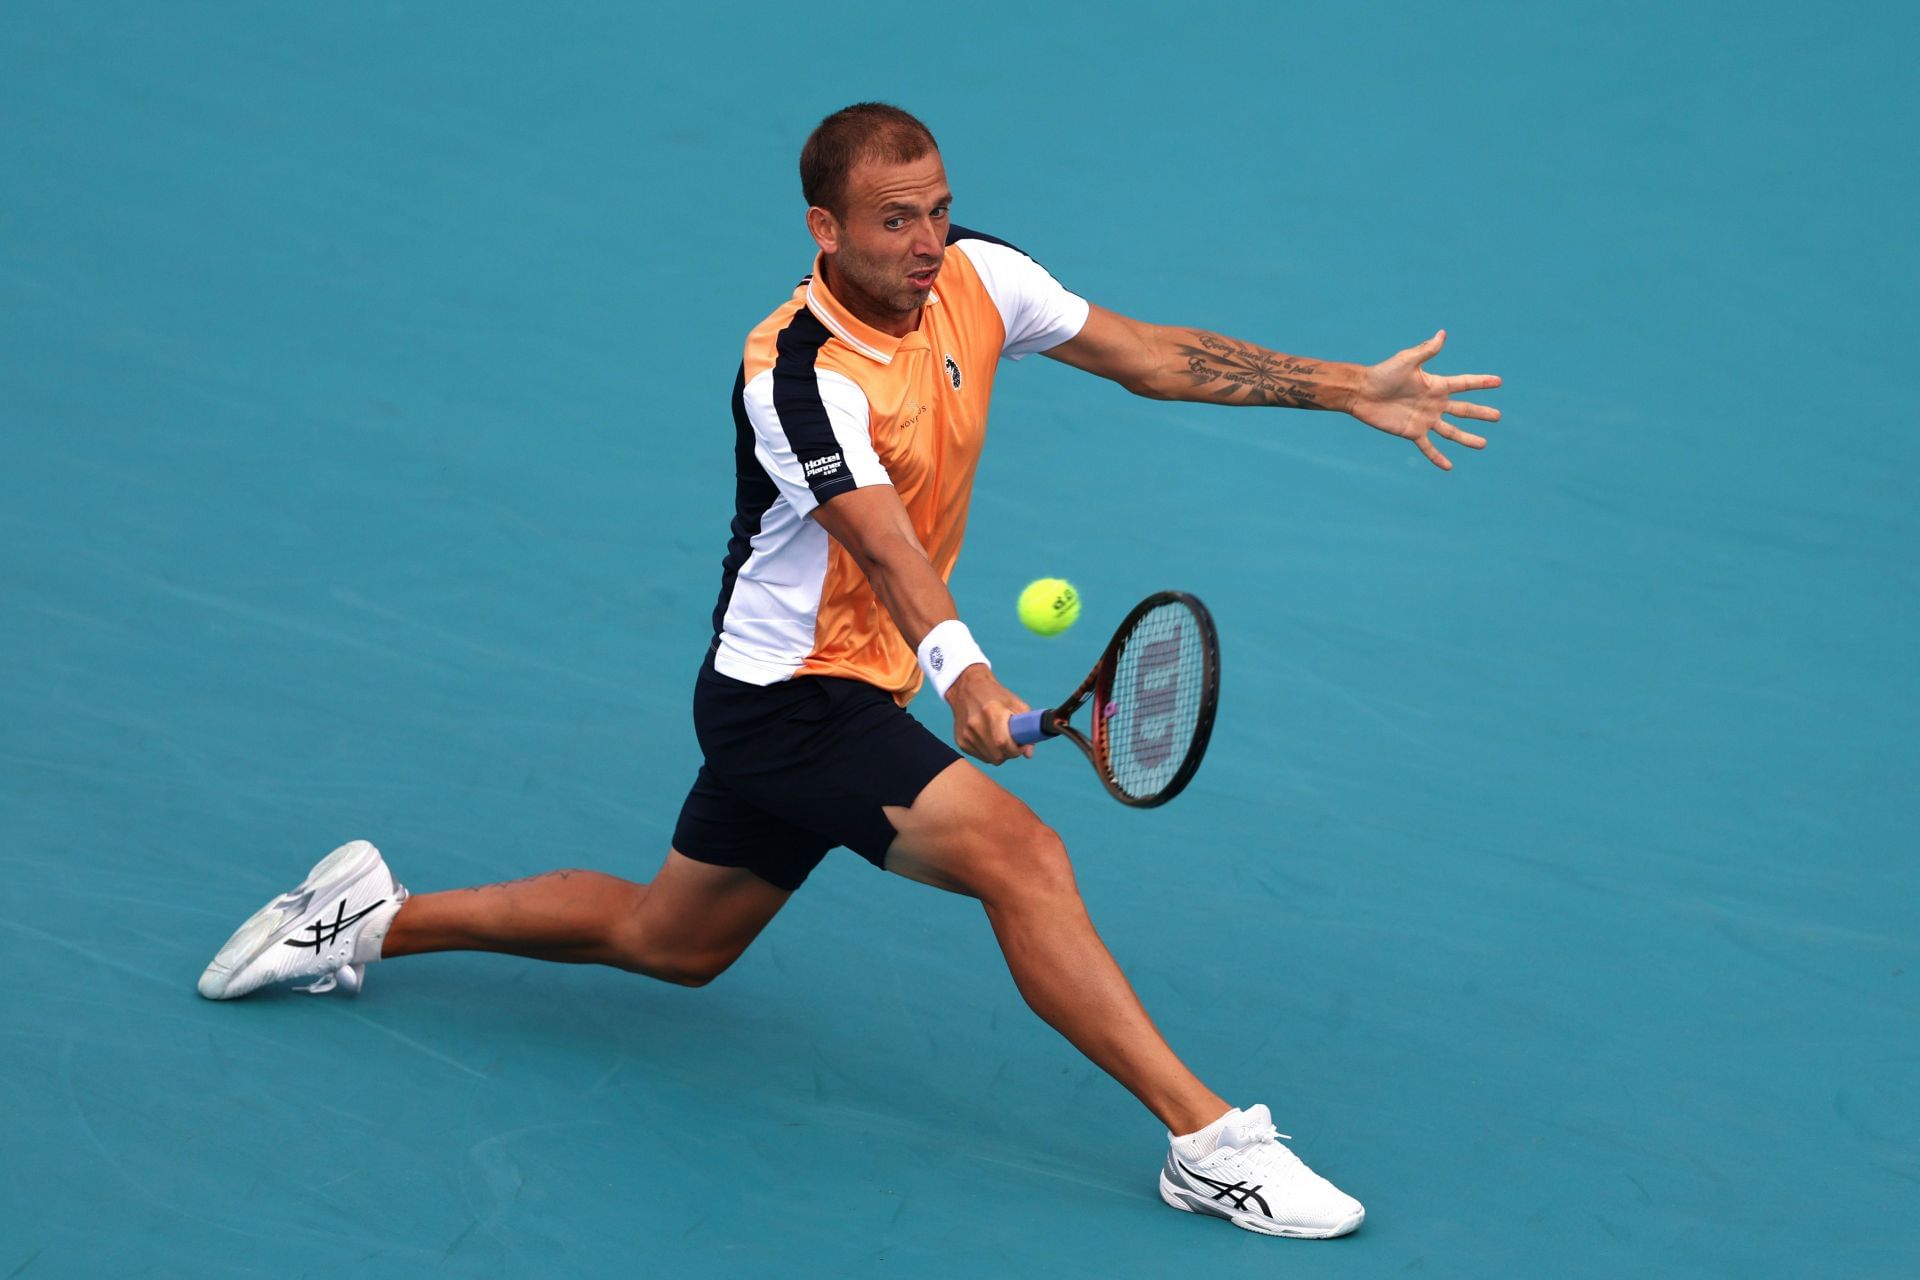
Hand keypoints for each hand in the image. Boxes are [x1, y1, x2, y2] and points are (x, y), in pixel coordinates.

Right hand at [944, 665, 1033, 764]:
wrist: (967, 689)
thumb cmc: (996, 696)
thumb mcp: (1016, 704)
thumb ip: (1027, 727)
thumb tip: (1028, 754)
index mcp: (991, 712)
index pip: (1003, 742)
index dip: (1016, 750)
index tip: (1022, 746)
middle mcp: (975, 724)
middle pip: (998, 755)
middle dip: (1010, 753)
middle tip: (1013, 743)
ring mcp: (966, 734)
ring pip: (990, 759)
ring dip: (1000, 754)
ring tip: (1001, 738)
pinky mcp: (961, 741)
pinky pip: (981, 757)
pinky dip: (989, 752)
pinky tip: (989, 738)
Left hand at [1350, 330, 1502, 470]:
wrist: (1362, 392)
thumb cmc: (1383, 373)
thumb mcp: (1407, 360)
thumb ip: (1427, 351)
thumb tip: (1443, 333)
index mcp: (1436, 385)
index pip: (1464, 384)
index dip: (1481, 383)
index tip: (1498, 382)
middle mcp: (1434, 403)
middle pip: (1463, 410)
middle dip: (1480, 413)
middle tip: (1497, 416)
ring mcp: (1425, 419)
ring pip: (1451, 431)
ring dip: (1467, 438)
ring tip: (1483, 445)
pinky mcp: (1412, 432)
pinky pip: (1428, 448)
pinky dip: (1437, 457)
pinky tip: (1449, 467)